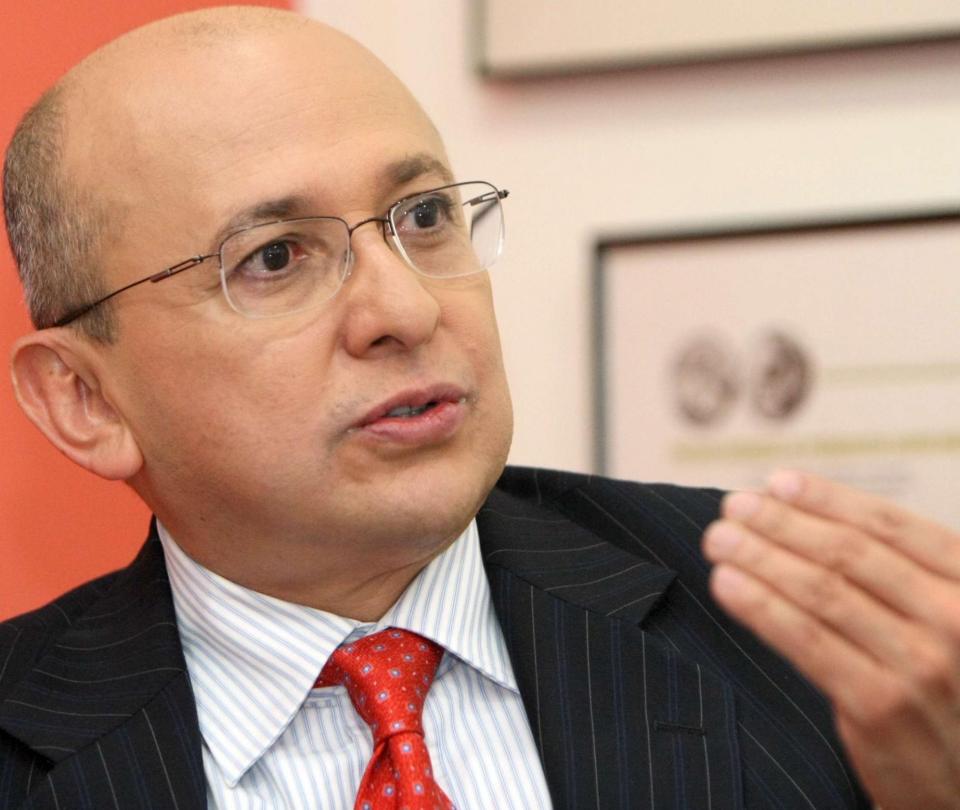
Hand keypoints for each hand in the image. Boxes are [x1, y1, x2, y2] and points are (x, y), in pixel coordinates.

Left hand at [702, 471, 959, 809]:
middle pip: (848, 553)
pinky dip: (760, 605)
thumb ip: (898, 576)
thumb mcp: (946, 623)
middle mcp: (954, 619)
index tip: (777, 482)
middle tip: (732, 505)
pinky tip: (727, 584)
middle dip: (781, 523)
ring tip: (719, 538)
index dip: (828, 498)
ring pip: (821, 590)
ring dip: (760, 556)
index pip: (890, 526)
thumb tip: (810, 518)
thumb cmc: (945, 692)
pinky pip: (806, 640)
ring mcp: (918, 664)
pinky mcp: (879, 705)